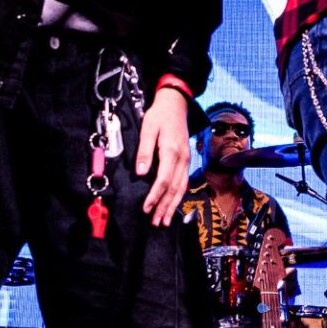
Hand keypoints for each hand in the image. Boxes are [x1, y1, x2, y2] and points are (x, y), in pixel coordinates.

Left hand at [137, 87, 191, 226]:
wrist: (175, 104)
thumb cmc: (159, 116)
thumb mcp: (148, 129)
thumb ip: (144, 151)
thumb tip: (141, 173)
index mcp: (171, 151)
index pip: (164, 180)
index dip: (155, 196)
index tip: (146, 208)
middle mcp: (182, 158)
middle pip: (174, 188)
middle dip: (165, 207)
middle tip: (156, 222)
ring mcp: (186, 160)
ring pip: (181, 188)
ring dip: (173, 205)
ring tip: (164, 220)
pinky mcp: (186, 160)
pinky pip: (183, 182)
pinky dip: (178, 196)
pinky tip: (173, 205)